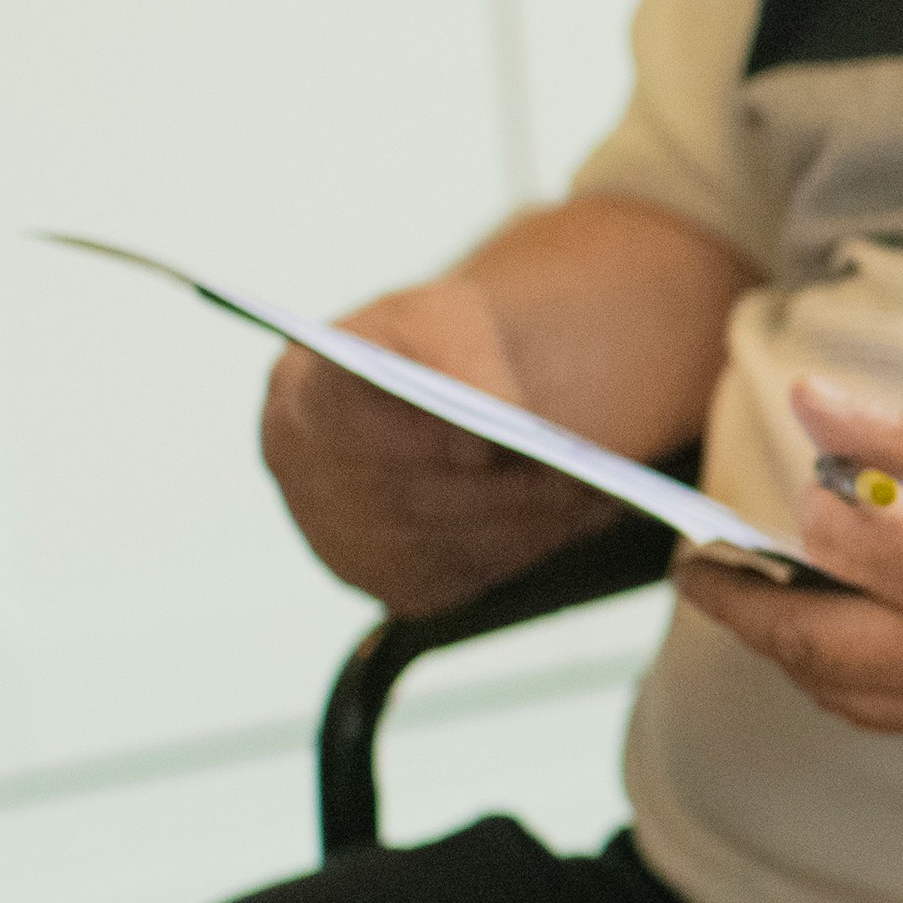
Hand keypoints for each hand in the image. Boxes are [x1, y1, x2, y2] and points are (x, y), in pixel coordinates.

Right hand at [260, 281, 608, 617]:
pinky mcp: (393, 584)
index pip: (345, 417)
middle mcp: (301, 474)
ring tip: (602, 493)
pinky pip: (468, 574)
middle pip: (407, 495)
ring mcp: (340, 537)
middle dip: (502, 487)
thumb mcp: (448, 318)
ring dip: (530, 521)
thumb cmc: (439, 347)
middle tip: (580, 476)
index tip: (485, 443)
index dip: (416, 436)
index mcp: (301, 391)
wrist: (441, 397)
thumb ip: (460, 355)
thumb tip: (499, 414)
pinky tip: (584, 515)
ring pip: (447, 542)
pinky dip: (531, 546)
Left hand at [668, 378, 902, 755]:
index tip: (806, 484)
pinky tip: (882, 638)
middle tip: (702, 575)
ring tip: (782, 608)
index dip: (812, 503)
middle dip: (740, 608)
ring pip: (845, 697)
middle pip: (802, 644)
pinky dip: (872, 682)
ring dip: (799, 653)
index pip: (825, 538)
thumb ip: (902, 436)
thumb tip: (807, 405)